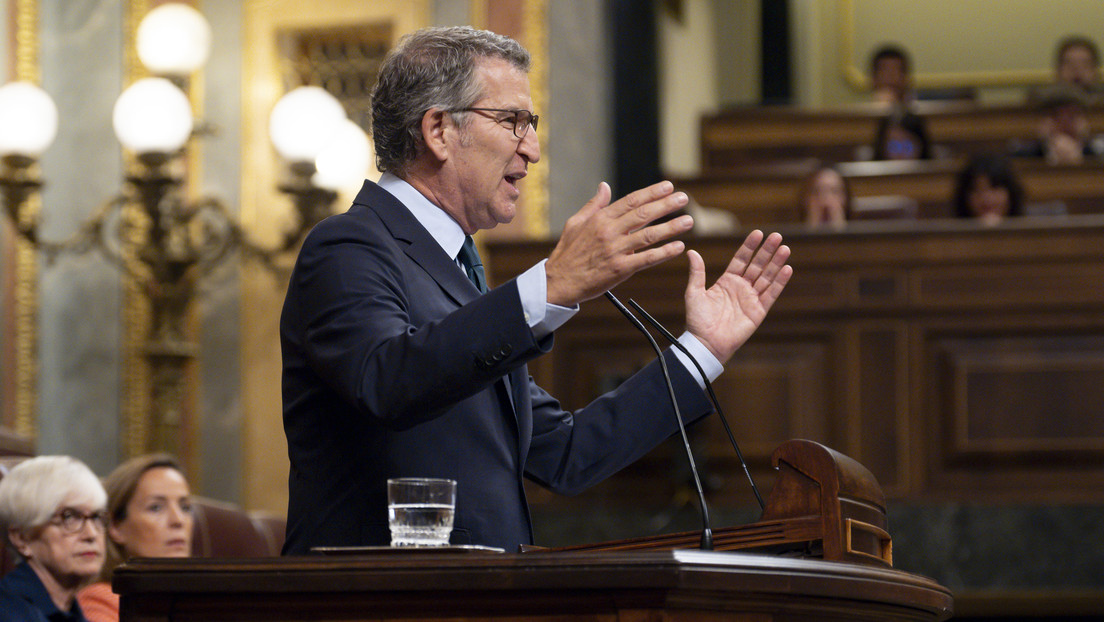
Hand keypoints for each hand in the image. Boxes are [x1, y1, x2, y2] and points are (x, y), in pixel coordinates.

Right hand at [545, 181, 693, 306]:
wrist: (559, 281)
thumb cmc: (567, 252)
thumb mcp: (576, 223)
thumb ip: (594, 205)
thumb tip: (604, 186)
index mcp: (600, 219)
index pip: (631, 201)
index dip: (652, 193)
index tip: (668, 187)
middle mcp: (610, 232)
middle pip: (643, 214)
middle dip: (666, 205)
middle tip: (684, 199)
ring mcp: (616, 251)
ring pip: (649, 235)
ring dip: (671, 227)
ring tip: (688, 221)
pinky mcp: (620, 269)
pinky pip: (647, 259)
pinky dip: (664, 252)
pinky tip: (678, 247)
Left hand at [685, 230, 791, 362]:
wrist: (705, 343)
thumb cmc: (698, 320)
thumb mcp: (694, 293)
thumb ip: (697, 272)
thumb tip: (691, 252)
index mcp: (727, 281)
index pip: (741, 259)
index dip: (750, 247)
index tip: (758, 233)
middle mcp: (741, 288)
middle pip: (757, 265)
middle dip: (767, 251)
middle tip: (777, 236)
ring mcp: (751, 299)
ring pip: (767, 277)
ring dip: (776, 263)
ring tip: (785, 248)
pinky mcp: (759, 311)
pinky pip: (771, 294)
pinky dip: (779, 282)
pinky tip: (787, 269)